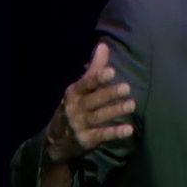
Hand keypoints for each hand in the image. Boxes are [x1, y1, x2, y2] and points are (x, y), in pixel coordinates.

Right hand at [43, 42, 135, 164]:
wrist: (54, 141)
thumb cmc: (74, 108)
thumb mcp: (80, 89)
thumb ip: (94, 68)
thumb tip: (103, 45)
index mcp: (74, 93)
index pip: (86, 83)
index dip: (98, 77)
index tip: (112, 71)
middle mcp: (75, 107)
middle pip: (93, 99)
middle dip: (109, 93)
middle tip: (127, 88)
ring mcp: (79, 124)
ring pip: (99, 116)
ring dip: (115, 111)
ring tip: (132, 105)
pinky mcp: (85, 140)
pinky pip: (101, 135)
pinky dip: (114, 133)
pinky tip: (129, 130)